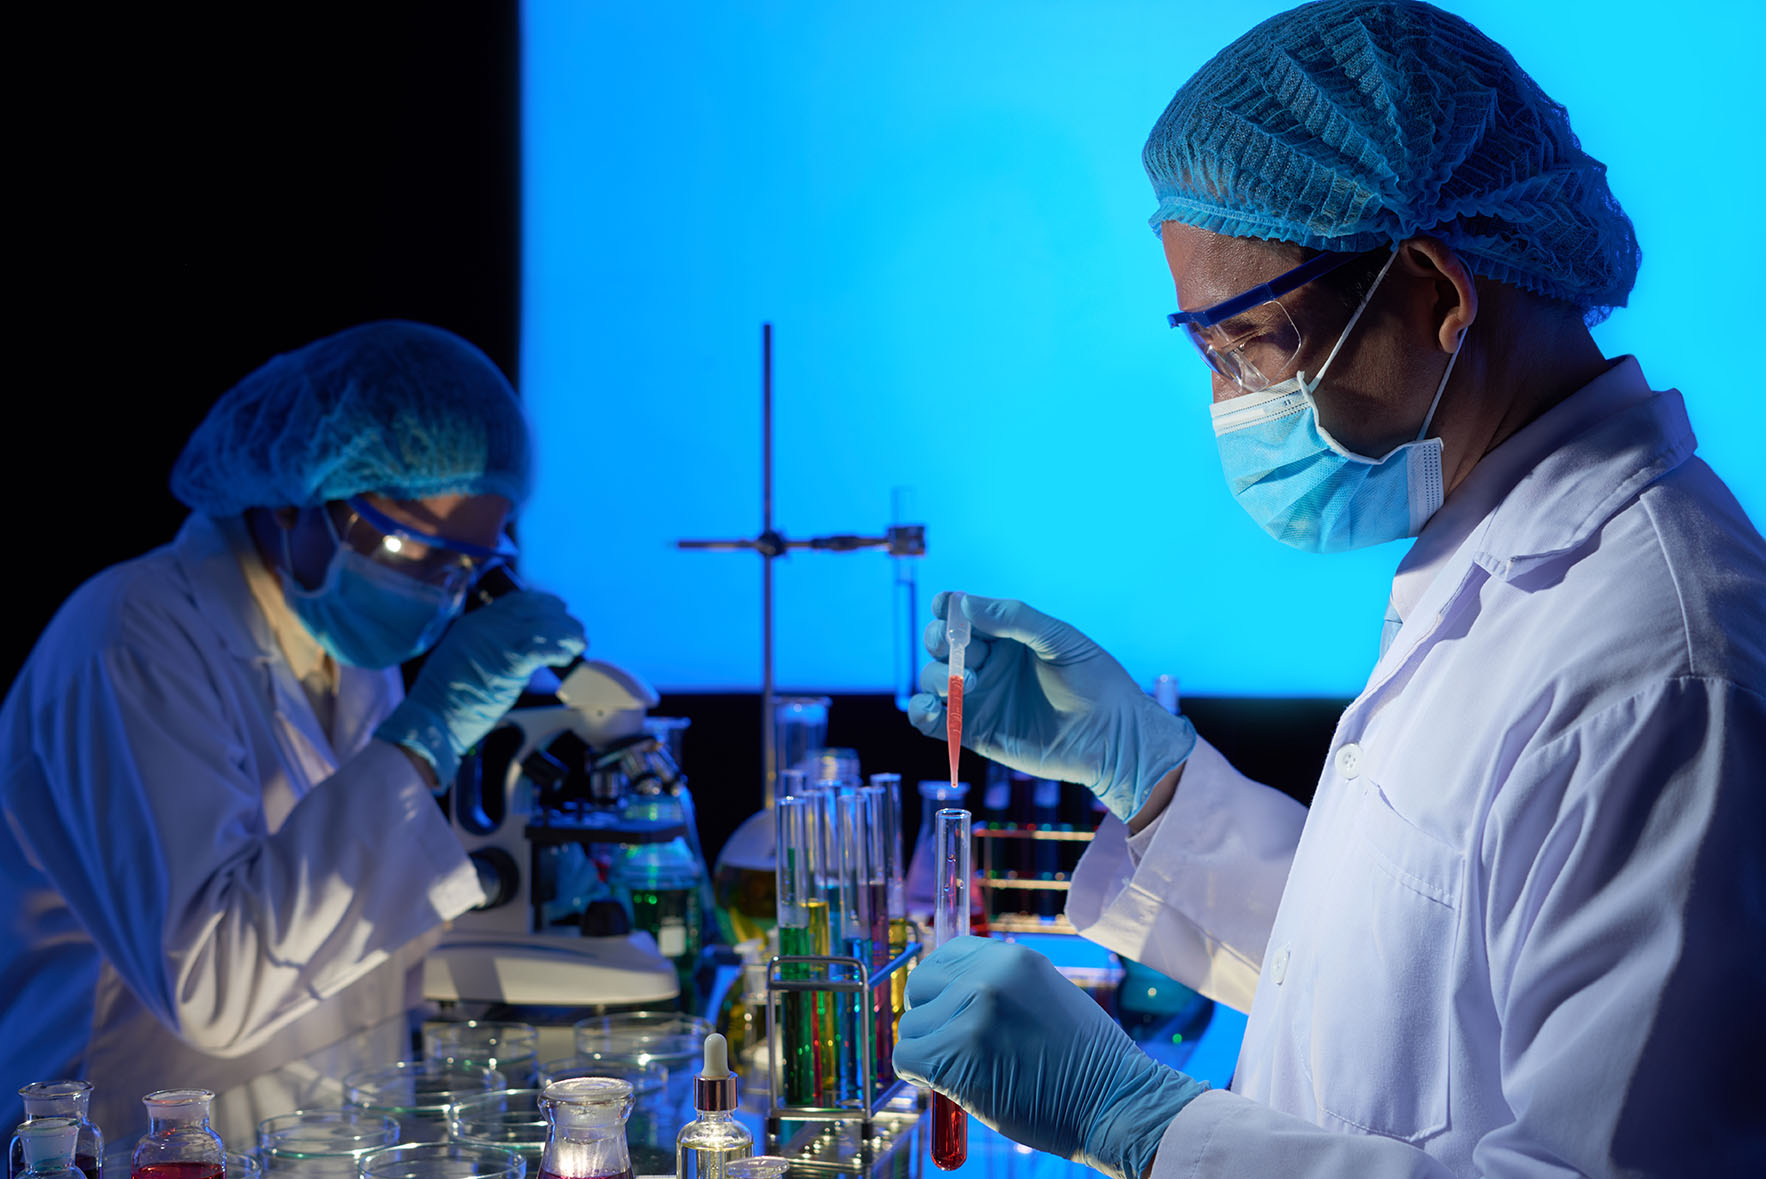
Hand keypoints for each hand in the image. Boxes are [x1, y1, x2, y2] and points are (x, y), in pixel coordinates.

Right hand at [374, 590, 586, 784]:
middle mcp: (485, 626)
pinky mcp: (507, 664)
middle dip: (561, 618)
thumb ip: (490, 646)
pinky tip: (568, 657)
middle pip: (535, 610)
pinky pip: (543, 649)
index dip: (543, 602)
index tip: (559, 608)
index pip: (516, 601)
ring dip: (567, 635)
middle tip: (576, 630)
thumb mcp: (465, 659)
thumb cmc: (448, 699)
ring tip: (579, 643)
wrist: (432, 720)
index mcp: (473, 623)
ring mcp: (496, 643)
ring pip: (544, 627)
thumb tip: (524, 648)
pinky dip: (560, 651)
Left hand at [895, 937, 1205, 1178]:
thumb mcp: (1046, 994)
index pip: (946, 954)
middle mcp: (987, 977)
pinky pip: (906, 1060)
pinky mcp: (955, 1056)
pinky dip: (919, 1077)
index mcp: (1012, 957)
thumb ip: (1001, 986)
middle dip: (928, 1015)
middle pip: (920, 985)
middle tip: (950, 1044)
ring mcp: (970, 1015)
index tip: (948, 1010)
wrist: (1114, 1102)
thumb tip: (950, 994)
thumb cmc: (1086, 1061)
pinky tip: (949, 1088)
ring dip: (928, 1052)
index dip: (942, 986)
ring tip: (967, 1071)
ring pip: (911, 1028)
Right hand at [906, 591, 1195, 821]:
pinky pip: (932, 720)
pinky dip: (920, 711)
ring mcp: (979, 698)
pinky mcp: (974, 731)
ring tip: (970, 685)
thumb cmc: (1095, 682)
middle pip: (940, 644)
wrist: (1112, 737)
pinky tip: (934, 708)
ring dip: (937, 676)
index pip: (962, 614)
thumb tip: (963, 603)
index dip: (947, 608)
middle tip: (968, 653)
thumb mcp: (1059, 639)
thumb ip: (1013, 618)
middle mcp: (987, 664)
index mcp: (1006, 636)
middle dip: (941, 641)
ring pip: (932, 679)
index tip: (946, 608)